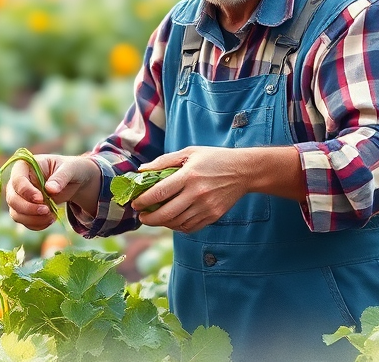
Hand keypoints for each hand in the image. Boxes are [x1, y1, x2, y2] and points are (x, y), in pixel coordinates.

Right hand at [4, 154, 99, 230]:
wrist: (72, 181)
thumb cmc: (69, 169)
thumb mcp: (70, 169)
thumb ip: (61, 177)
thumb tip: (51, 189)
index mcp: (25, 166)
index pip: (17, 180)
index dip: (27, 191)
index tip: (41, 198)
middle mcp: (17, 182)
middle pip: (12, 199)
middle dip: (28, 208)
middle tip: (47, 210)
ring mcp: (19, 197)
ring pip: (16, 213)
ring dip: (32, 219)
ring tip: (51, 216)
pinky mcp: (24, 209)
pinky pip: (24, 221)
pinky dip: (36, 224)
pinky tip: (50, 220)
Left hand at [132, 146, 248, 233]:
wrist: (243, 171)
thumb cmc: (214, 159)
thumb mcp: (189, 152)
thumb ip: (164, 161)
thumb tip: (141, 170)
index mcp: (189, 175)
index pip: (160, 192)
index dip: (143, 201)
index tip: (135, 203)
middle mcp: (197, 193)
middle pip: (166, 214)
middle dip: (149, 218)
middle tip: (141, 216)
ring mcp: (206, 207)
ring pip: (177, 223)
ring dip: (162, 223)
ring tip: (155, 218)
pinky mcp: (213, 216)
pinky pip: (190, 227)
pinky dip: (178, 227)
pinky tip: (172, 220)